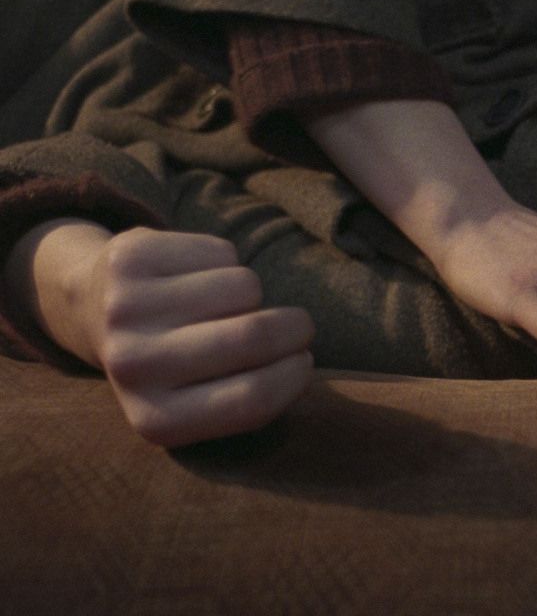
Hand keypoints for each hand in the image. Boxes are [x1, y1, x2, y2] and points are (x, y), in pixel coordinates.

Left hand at [17, 222, 315, 446]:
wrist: (95, 309)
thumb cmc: (174, 362)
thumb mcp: (203, 403)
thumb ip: (252, 396)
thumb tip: (302, 362)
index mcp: (157, 420)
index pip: (252, 400)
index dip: (296, 375)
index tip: (305, 360)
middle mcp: (134, 368)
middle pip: (253, 337)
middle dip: (295, 326)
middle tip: (300, 325)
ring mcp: (126, 310)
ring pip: (244, 286)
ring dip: (252, 293)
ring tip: (228, 304)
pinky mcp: (130, 261)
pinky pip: (221, 253)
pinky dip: (225, 262)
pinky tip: (199, 276)